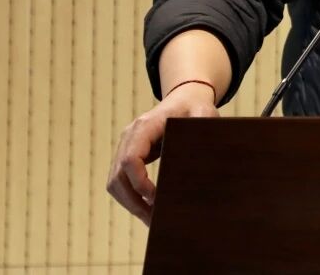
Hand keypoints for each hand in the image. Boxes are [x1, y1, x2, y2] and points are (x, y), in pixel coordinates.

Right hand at [106, 82, 218, 224]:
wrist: (184, 99)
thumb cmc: (195, 108)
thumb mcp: (204, 114)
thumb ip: (202, 129)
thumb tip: (199, 160)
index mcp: (145, 126)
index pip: (130, 159)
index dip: (139, 182)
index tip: (156, 198)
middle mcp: (130, 136)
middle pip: (118, 176)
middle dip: (133, 201)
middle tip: (154, 220)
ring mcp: (126, 146)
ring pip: (115, 182)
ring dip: (129, 203)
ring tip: (150, 220)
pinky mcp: (128, 155)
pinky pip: (120, 181)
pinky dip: (130, 198)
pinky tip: (147, 209)